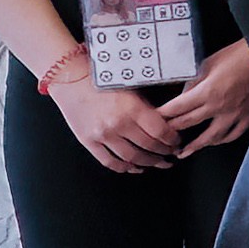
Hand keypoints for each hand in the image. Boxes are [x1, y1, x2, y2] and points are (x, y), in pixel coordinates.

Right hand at [49, 66, 173, 171]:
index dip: (172, 140)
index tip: (177, 142)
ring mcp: (103, 135)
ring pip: (132, 158)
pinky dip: (125, 168)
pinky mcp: (89, 141)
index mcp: (132, 108)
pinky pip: (110, 162)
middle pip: (149, 147)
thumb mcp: (130, 88)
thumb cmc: (101, 80)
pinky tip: (134, 167)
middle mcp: (118, 124)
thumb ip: (146, 108)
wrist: (71, 79)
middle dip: (164, 153)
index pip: (160, 131)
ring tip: (157, 163)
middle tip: (171, 155)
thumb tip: (166, 124)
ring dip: (148, 163)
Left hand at [148, 43, 248, 160]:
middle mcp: (219, 106)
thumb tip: (184, 95)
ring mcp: (234, 114)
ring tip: (183, 152)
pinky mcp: (247, 116)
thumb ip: (194, 82)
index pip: (177, 108)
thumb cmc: (235, 56)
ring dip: (194, 146)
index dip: (162, 116)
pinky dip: (222, 140)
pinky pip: (233, 134)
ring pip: (211, 137)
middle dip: (172, 131)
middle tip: (161, 138)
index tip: (153, 120)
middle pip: (188, 123)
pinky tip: (214, 143)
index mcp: (207, 92)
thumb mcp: (207, 65)